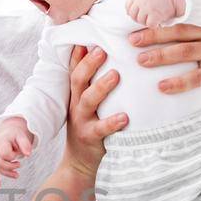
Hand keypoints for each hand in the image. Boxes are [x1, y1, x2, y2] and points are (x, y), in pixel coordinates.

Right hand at [0, 117, 35, 187]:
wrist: (7, 133)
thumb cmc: (15, 135)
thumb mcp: (21, 136)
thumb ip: (25, 144)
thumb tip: (28, 155)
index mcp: (1, 142)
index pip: (5, 154)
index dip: (13, 156)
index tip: (18, 153)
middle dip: (10, 166)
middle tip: (20, 164)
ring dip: (7, 173)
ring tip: (17, 175)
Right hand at [61, 45, 127, 178]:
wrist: (80, 162)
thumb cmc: (91, 128)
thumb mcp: (89, 106)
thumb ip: (95, 86)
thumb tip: (113, 61)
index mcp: (77, 95)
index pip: (75, 70)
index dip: (78, 55)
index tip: (88, 38)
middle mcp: (76, 105)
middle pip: (78, 81)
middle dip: (89, 64)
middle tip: (103, 50)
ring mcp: (82, 121)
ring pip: (88, 101)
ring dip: (101, 87)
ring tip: (116, 75)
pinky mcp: (90, 137)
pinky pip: (101, 129)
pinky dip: (112, 122)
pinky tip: (125, 117)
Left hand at [124, 0, 182, 28]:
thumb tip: (127, 13)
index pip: (128, 6)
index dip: (134, 11)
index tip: (141, 13)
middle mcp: (141, 0)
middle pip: (132, 14)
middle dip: (139, 17)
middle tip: (148, 17)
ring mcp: (147, 8)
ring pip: (140, 20)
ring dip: (146, 22)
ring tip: (154, 18)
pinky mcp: (155, 15)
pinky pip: (149, 24)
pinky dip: (154, 25)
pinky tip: (158, 22)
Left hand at [129, 24, 200, 100]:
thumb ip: (190, 26)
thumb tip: (153, 19)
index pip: (181, 17)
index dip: (159, 19)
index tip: (137, 22)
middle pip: (180, 32)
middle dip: (154, 35)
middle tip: (132, 41)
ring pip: (186, 52)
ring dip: (161, 56)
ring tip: (141, 60)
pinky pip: (196, 78)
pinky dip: (178, 82)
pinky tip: (162, 86)